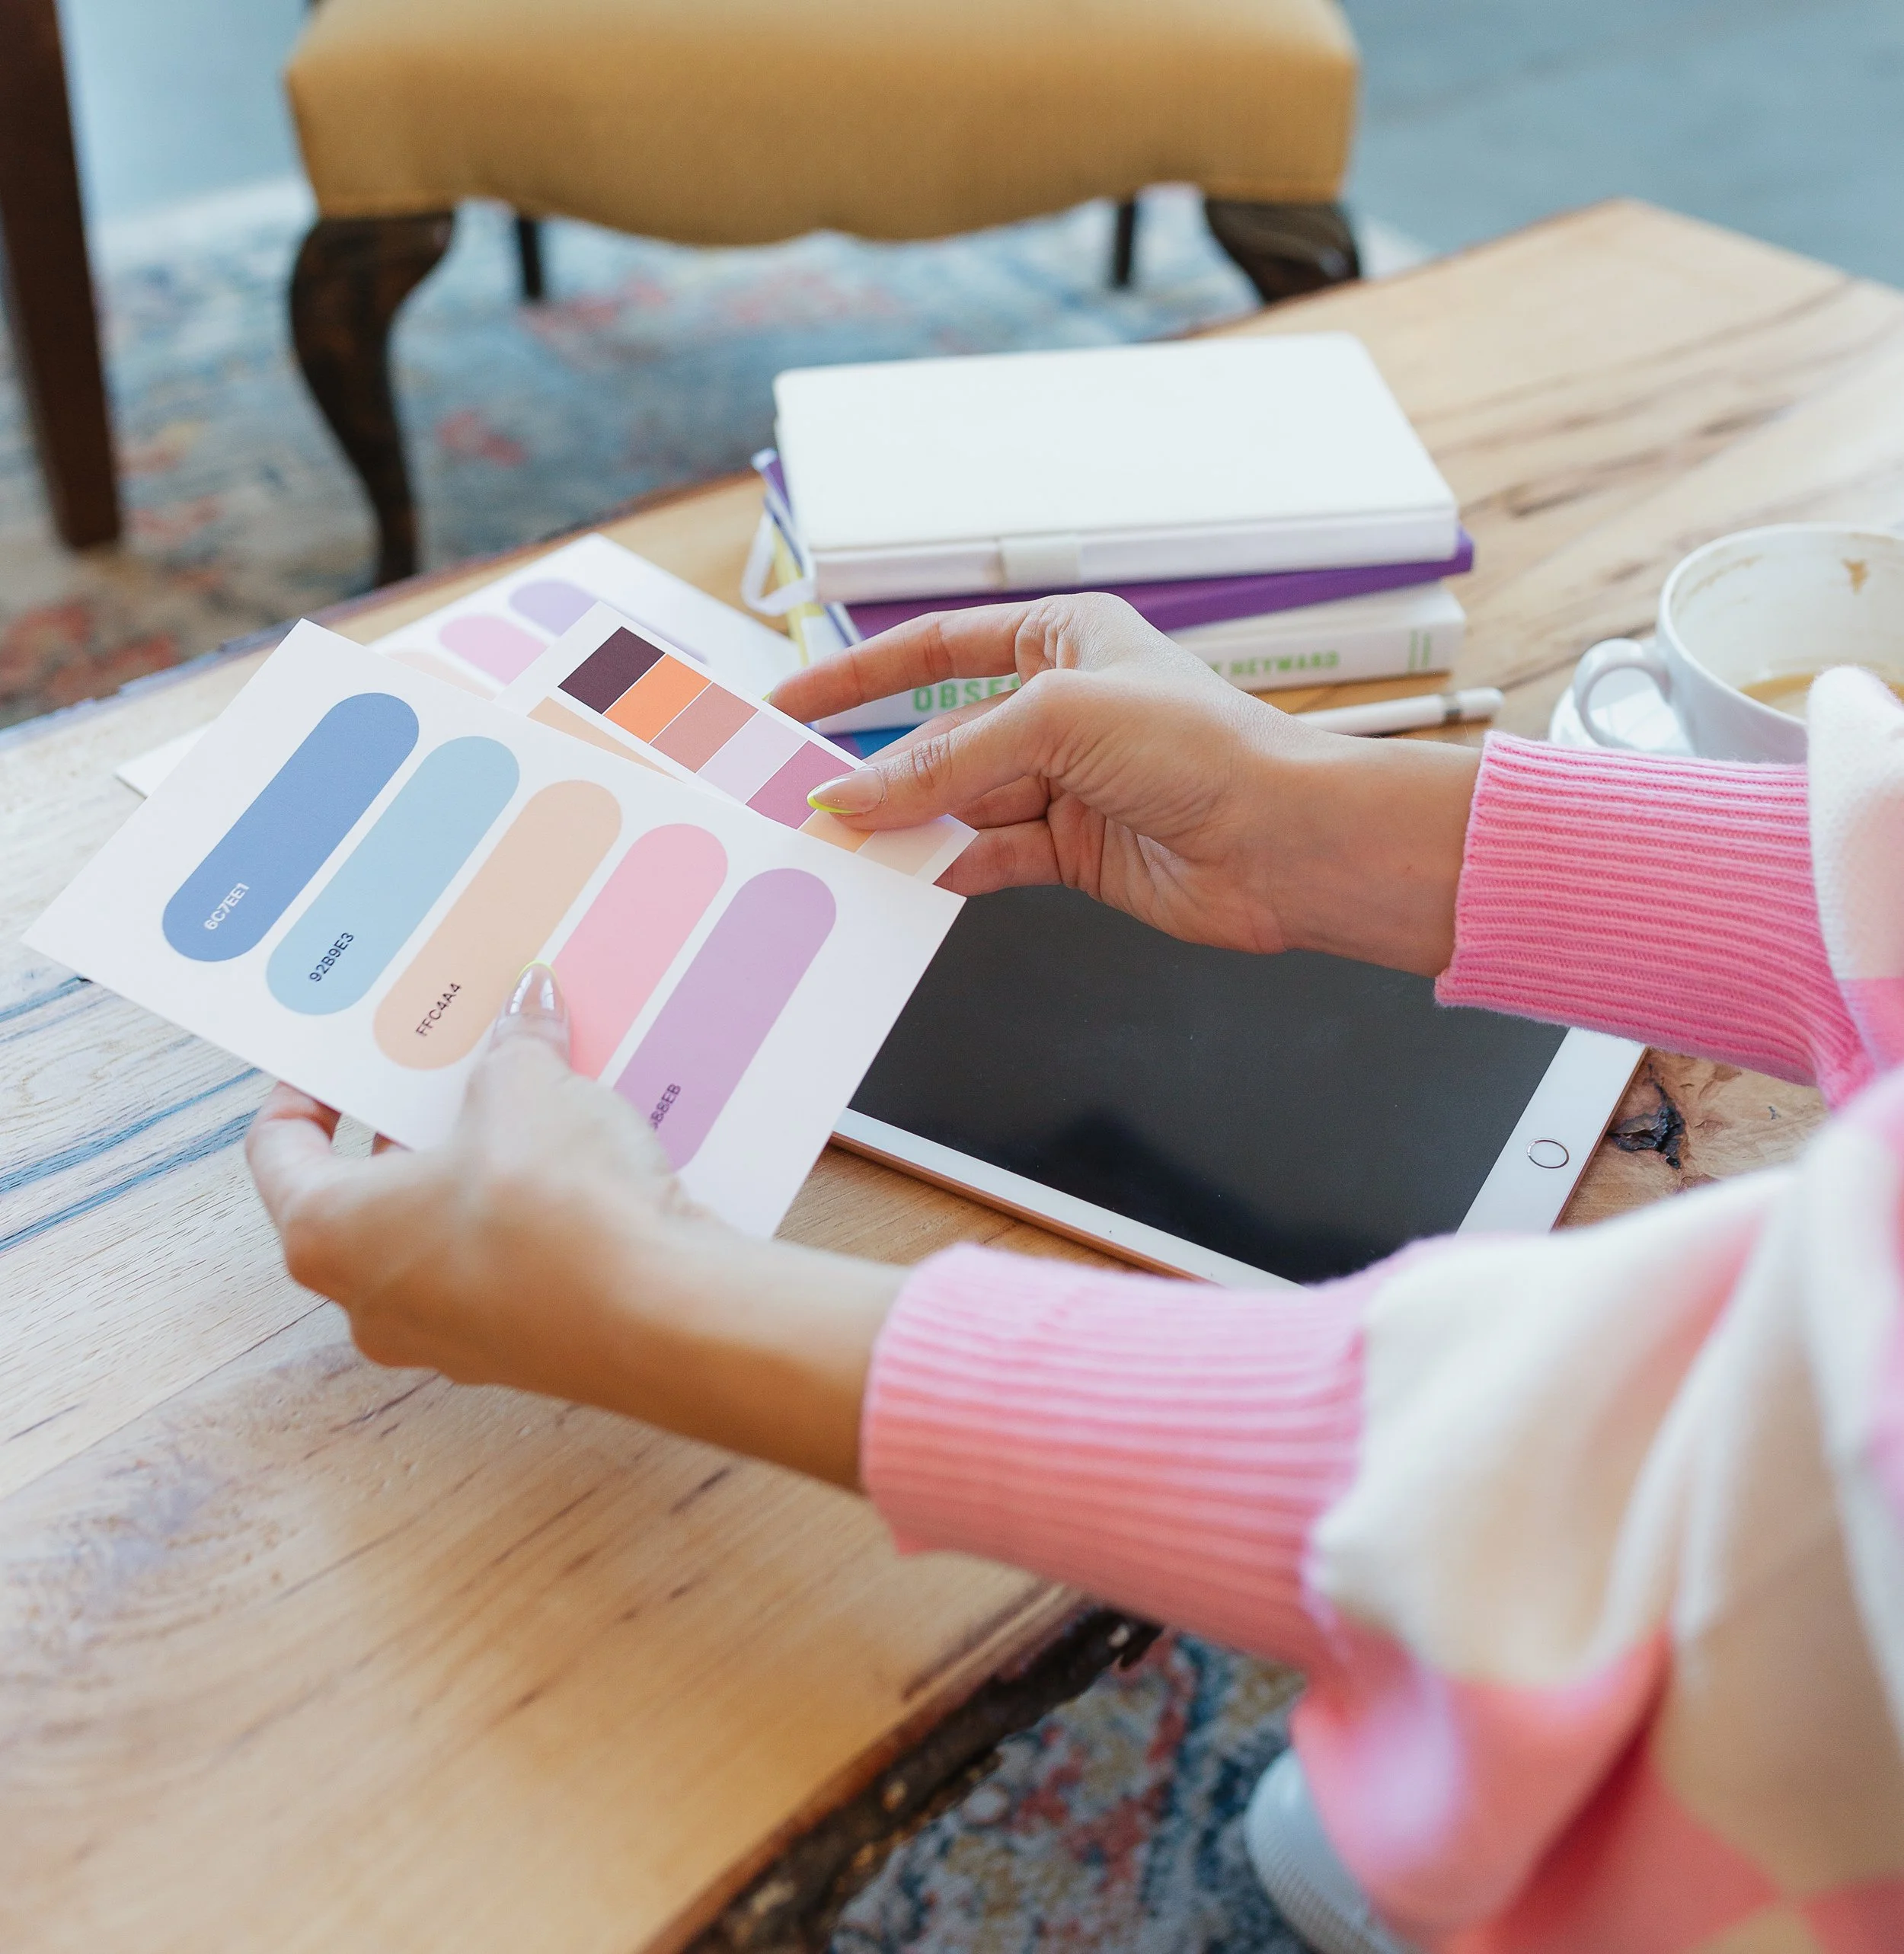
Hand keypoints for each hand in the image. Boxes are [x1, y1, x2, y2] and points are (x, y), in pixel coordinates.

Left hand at [245, 967, 899, 1486]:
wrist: (662, 1318)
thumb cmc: (553, 1208)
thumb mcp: (526, 1089)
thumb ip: (516, 1044)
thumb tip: (529, 1003)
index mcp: (328, 1234)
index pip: (279, 1152)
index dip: (306, 1092)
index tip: (343, 1057)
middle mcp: (371, 1300)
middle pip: (369, 1193)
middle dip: (415, 1122)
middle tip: (454, 1066)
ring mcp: (447, 1338)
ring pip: (442, 1234)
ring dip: (477, 1170)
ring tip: (531, 1104)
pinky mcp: (523, 1350)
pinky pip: (508, 1267)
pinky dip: (529, 1217)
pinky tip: (580, 1167)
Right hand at [770, 595, 1479, 974]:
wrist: (1287, 842)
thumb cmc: (1201, 747)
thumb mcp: (1058, 722)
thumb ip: (947, 762)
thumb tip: (855, 798)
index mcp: (1063, 638)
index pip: (934, 649)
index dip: (857, 675)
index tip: (790, 702)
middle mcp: (1061, 707)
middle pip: (940, 737)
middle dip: (876, 769)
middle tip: (799, 797)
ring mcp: (1067, 784)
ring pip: (957, 804)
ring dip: (902, 825)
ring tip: (833, 845)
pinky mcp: (1075, 852)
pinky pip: (986, 855)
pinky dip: (942, 866)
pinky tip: (897, 876)